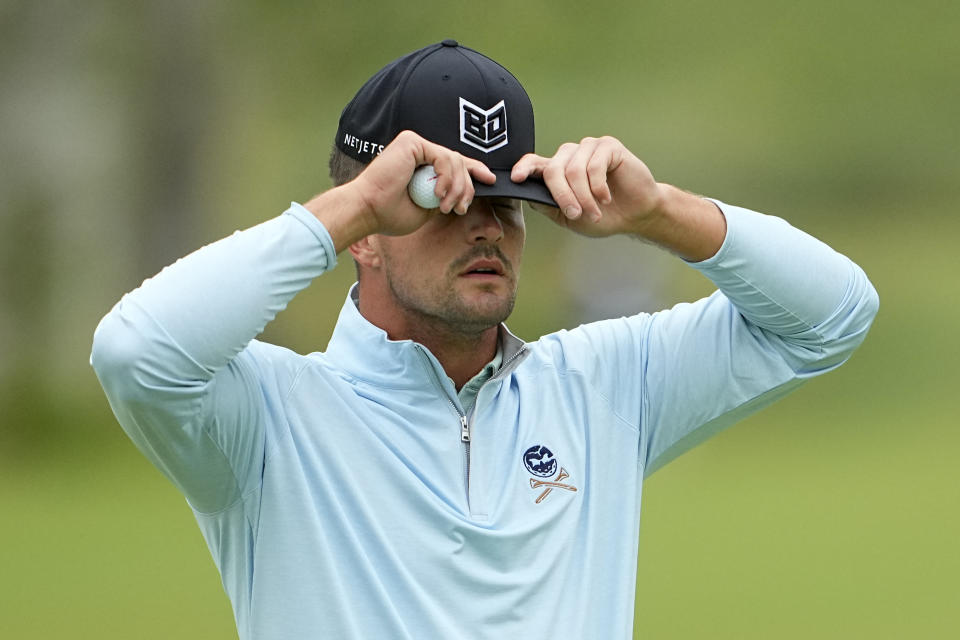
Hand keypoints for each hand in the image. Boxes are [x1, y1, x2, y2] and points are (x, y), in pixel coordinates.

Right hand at [350, 130, 495, 236]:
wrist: (368, 210)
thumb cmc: (390, 214)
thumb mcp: (427, 208)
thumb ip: (443, 196)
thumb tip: (465, 191)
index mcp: (421, 166)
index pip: (454, 164)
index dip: (474, 170)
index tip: (490, 181)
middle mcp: (419, 152)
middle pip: (459, 162)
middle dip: (467, 186)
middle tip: (461, 208)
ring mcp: (416, 145)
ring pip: (455, 160)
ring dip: (457, 187)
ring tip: (446, 206)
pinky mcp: (412, 142)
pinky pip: (443, 156)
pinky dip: (446, 177)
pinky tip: (437, 194)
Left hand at [510, 136, 663, 237]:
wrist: (636, 214)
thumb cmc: (603, 215)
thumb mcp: (570, 217)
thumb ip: (549, 205)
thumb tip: (528, 195)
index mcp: (557, 170)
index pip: (534, 163)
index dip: (523, 168)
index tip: (516, 178)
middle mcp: (570, 155)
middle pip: (553, 170)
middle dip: (563, 196)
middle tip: (576, 214)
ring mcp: (588, 148)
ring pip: (574, 170)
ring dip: (584, 196)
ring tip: (595, 212)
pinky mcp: (608, 146)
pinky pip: (594, 165)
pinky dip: (598, 187)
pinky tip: (606, 198)